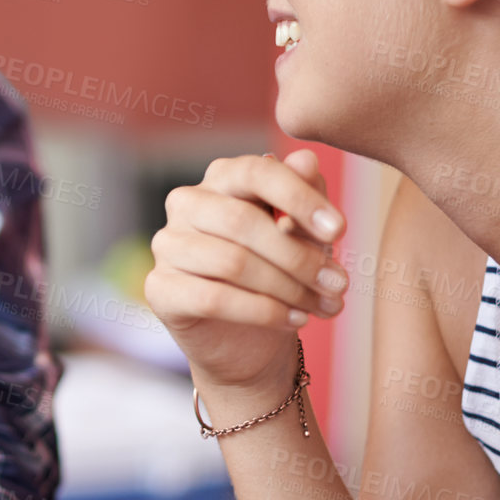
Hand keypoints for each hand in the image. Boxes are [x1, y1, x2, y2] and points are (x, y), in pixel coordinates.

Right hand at [145, 150, 345, 388]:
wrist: (249, 340)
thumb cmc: (280, 272)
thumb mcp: (305, 233)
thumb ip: (305, 196)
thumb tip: (306, 160)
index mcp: (222, 178)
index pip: (256, 171)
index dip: (300, 198)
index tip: (340, 230)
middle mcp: (186, 204)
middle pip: (242, 221)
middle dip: (299, 256)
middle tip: (339, 283)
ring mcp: (167, 245)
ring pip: (231, 262)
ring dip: (288, 288)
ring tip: (323, 306)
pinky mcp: (160, 289)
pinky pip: (214, 299)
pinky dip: (263, 311)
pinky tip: (295, 320)